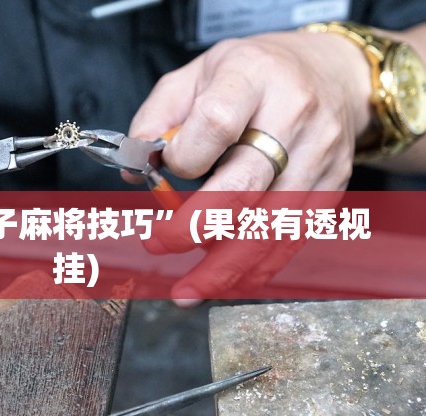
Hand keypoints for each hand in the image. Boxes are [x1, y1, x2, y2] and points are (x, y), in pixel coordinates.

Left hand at [129, 31, 372, 303]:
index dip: (185, 157)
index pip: (216, 124)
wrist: (328, 73)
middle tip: (157, 245)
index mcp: (252, 78)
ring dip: (225, 266)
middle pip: (245, 184)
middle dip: (195, 226)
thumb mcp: (196, 73)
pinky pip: (294, 238)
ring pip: (272, 224)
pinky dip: (258, 267)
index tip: (167, 169)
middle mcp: (294, 116)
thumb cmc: (253, 75)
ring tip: (188, 290)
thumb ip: (157, 117)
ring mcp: (319, 154)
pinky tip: (228, 283)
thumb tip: (135, 168)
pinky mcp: (332, 186)